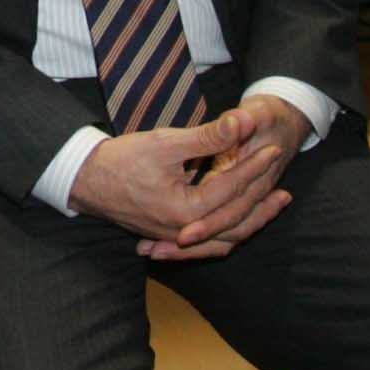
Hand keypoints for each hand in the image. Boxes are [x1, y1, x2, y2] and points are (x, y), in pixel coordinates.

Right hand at [137, 95, 307, 260]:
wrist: (85, 179)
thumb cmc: (122, 159)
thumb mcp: (166, 142)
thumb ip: (208, 137)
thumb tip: (241, 123)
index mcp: (186, 209)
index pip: (231, 190)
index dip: (254, 168)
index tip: (271, 150)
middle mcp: (184, 231)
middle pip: (235, 222)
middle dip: (262, 203)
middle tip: (284, 185)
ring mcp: (176, 238)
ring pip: (224, 238)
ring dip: (250, 222)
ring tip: (270, 206)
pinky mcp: (169, 237)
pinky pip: (207, 246)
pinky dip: (227, 236)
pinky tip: (238, 226)